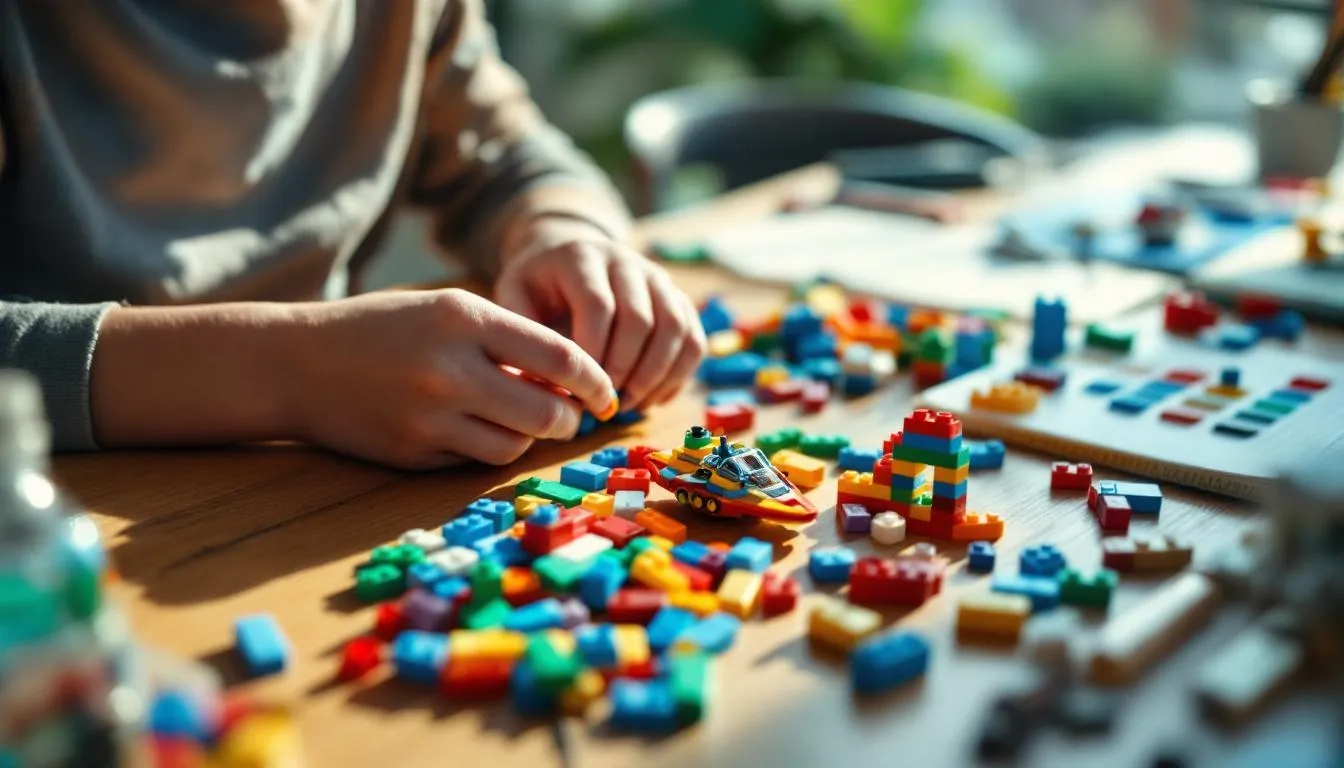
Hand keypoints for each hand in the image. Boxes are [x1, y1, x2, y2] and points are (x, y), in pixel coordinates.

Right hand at [291, 289, 615, 468]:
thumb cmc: (383, 328)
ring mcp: (431, 417)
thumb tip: (571, 379)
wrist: (297, 363)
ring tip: (516, 417)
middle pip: (547, 412)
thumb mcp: (445, 309)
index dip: (595, 379)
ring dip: (528, 435)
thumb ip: (507, 338)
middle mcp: (450, 368)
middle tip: (567, 413)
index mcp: (464, 319)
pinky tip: (476, 429)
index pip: (559, 355)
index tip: (607, 391)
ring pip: (516, 443)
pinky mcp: (415, 453)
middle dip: (567, 418)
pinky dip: (490, 448)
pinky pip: (477, 460)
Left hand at [493, 217, 706, 410]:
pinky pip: (694, 339)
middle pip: (641, 318)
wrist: (568, 255)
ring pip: (676, 328)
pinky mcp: (678, 299)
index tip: (581, 388)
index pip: (598, 305)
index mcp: (582, 258)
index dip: (594, 353)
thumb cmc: (539, 287)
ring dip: (656, 376)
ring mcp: (659, 279)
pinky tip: (651, 399)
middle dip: (625, 369)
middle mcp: (627, 261)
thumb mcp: (515, 298)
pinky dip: (678, 375)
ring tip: (629, 405)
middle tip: (606, 403)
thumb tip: (546, 389)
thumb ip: (526, 336)